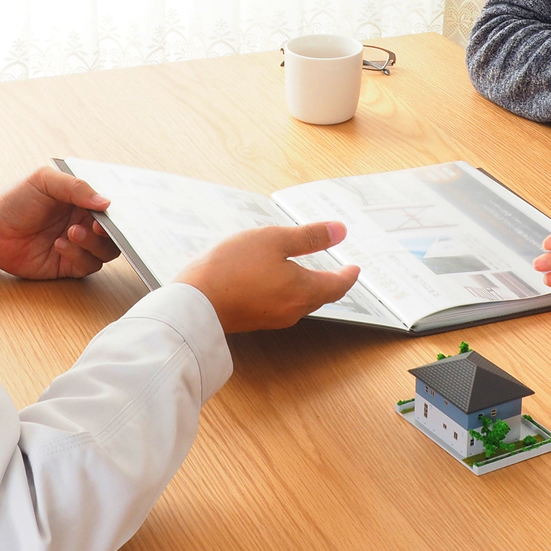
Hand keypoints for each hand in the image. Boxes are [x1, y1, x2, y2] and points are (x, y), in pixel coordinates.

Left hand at [0, 168, 120, 279]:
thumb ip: (76, 187)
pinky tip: (60, 245)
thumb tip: (105, 202)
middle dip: (107, 233)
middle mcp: (83, 223)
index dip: (114, 215)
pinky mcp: (68, 265)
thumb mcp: (44, 181)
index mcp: (82, 202)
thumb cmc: (15, 200)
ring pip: (104, 252)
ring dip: (92, 244)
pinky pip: (87, 266)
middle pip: (113, 234)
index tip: (107, 215)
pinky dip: (77, 256)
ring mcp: (77, 246)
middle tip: (93, 227)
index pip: (110, 210)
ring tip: (71, 233)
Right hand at [177, 222, 360, 332]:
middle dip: (331, 282)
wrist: (194, 303)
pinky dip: (287, 290)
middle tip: (336, 269)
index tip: (355, 268)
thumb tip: (340, 231)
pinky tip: (274, 278)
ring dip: (308, 286)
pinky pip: (281, 304)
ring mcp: (273, 318)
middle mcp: (293, 310)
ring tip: (305, 269)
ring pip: (300, 301)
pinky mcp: (255, 319)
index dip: (349, 275)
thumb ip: (309, 237)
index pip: (337, 286)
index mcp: (303, 290)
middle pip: (320, 296)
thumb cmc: (232, 267)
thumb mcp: (274, 240)